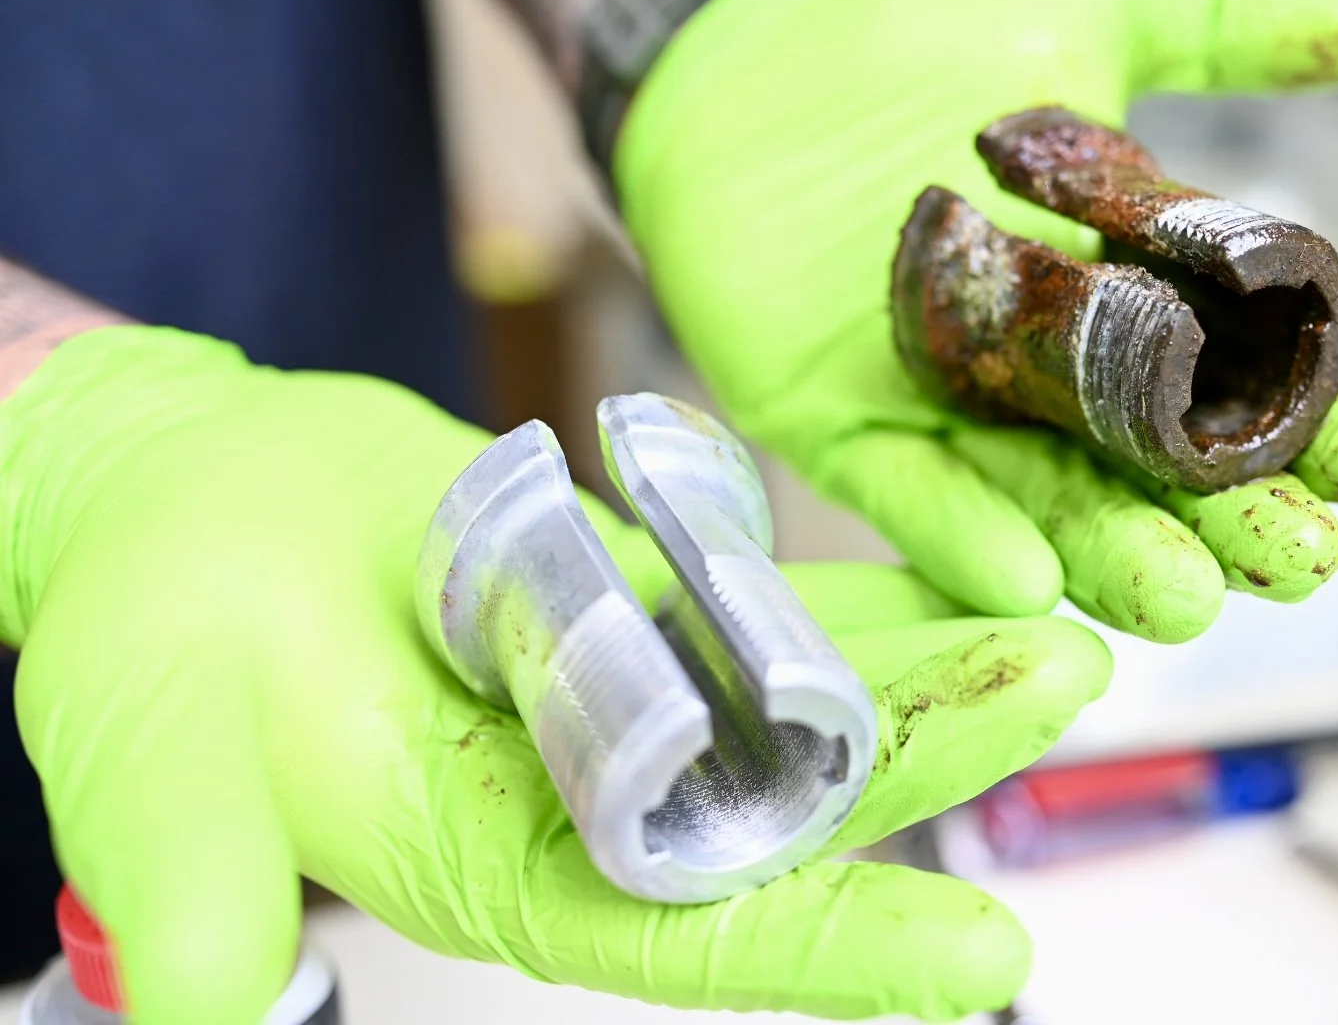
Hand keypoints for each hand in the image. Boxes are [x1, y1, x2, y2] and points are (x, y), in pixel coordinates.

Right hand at [3, 327, 1109, 1023]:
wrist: (177, 495)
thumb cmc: (145, 630)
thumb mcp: (148, 758)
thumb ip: (192, 890)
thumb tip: (195, 1010)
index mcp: (490, 864)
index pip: (681, 933)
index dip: (829, 947)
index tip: (982, 961)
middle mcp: (583, 798)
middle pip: (786, 805)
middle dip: (927, 763)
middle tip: (1060, 695)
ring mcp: (619, 697)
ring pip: (800, 701)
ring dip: (929, 672)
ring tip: (1060, 633)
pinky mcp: (630, 603)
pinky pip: (762, 601)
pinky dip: (855, 590)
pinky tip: (957, 566)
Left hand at [617, 0, 1337, 639]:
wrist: (740, 49)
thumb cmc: (905, 34)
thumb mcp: (1080, 10)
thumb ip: (1219, 25)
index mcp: (1113, 292)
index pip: (1229, 379)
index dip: (1306, 428)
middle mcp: (1038, 369)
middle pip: (1145, 467)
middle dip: (1222, 518)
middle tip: (1300, 559)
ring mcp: (942, 403)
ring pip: (1039, 498)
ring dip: (1110, 554)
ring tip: (1188, 600)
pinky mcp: (841, 421)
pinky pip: (906, 487)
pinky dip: (960, 529)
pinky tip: (1025, 574)